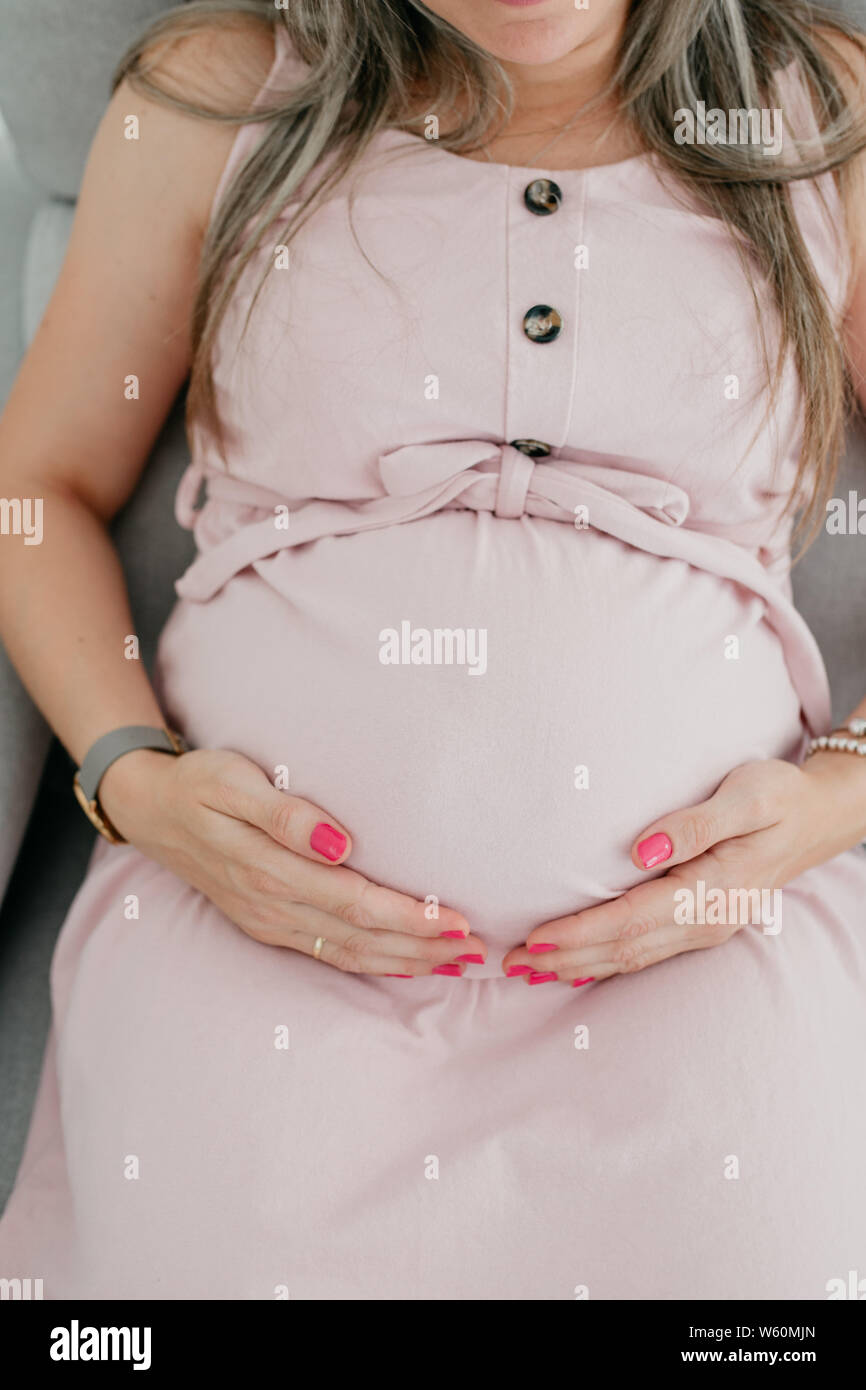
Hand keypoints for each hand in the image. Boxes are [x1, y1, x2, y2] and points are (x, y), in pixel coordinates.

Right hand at [98, 746, 480, 975]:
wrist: (150, 810)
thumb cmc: (199, 784)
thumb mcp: (234, 782)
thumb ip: (286, 814)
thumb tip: (341, 843)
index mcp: (270, 870)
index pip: (356, 903)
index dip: (409, 916)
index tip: (456, 919)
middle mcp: (272, 905)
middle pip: (360, 936)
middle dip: (421, 947)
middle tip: (476, 950)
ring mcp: (269, 920)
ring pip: (347, 953)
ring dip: (404, 961)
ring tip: (455, 963)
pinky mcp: (267, 924)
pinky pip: (326, 953)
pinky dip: (371, 962)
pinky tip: (403, 964)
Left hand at [503, 754, 865, 985]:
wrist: (820, 815)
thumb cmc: (779, 794)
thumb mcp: (746, 795)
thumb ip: (694, 824)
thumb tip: (640, 851)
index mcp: (713, 889)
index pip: (630, 919)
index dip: (579, 933)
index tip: (534, 938)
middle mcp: (706, 919)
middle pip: (623, 948)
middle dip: (564, 958)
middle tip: (509, 963)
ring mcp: (705, 927)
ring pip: (631, 958)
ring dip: (578, 966)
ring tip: (528, 970)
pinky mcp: (701, 924)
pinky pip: (645, 953)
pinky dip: (604, 962)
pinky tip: (576, 967)